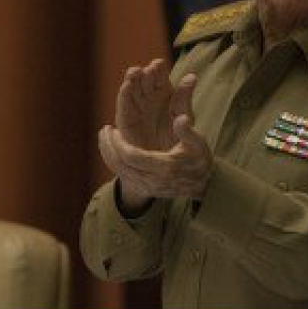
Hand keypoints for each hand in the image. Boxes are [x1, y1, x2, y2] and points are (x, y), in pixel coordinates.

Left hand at [99, 113, 213, 211]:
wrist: (203, 184)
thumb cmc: (199, 159)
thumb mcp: (198, 143)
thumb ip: (187, 130)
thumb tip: (181, 118)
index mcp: (165, 167)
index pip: (131, 156)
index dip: (118, 143)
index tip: (114, 129)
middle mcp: (153, 180)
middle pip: (120, 165)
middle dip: (108, 147)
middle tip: (104, 130)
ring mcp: (148, 187)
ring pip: (119, 172)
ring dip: (108, 154)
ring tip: (105, 138)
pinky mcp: (145, 190)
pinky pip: (123, 176)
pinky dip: (113, 163)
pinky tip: (112, 150)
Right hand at [114, 59, 196, 151]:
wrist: (169, 162)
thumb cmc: (180, 136)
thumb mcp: (184, 114)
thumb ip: (184, 97)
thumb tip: (192, 76)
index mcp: (164, 93)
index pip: (159, 77)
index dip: (158, 70)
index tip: (159, 63)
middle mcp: (148, 98)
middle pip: (143, 81)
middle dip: (144, 73)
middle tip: (146, 67)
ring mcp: (136, 109)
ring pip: (132, 91)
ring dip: (131, 81)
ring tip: (134, 72)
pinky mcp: (127, 122)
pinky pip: (124, 108)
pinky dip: (124, 96)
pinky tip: (126, 86)